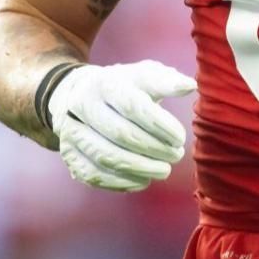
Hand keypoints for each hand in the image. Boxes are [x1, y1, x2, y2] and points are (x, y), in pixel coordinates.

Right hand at [48, 60, 196, 191]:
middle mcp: (81, 107)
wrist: (78, 96)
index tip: (180, 137)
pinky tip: (143, 180)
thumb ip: (166, 80)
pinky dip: (122, 182)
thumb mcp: (143, 75)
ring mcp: (71, 133)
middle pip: (120, 133)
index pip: (132, 106)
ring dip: (141, 168)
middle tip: (176, 155)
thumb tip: (189, 86)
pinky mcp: (70, 156)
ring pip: (107, 157)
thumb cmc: (122, 87)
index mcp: (102, 83)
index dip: (159, 125)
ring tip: (164, 170)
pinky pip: (95, 175)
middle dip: (154, 148)